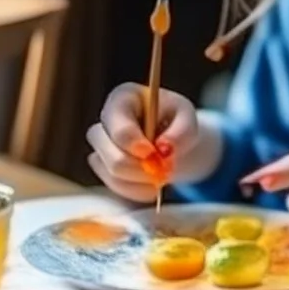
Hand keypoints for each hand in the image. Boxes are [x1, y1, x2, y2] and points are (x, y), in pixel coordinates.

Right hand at [87, 83, 199, 203]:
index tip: (155, 154)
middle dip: (137, 168)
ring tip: (162, 176)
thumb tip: (165, 149)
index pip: (119, 126)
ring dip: (140, 181)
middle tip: (162, 171)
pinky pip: (115, 185)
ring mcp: (101, 145)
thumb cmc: (175, 119)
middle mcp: (106, 121)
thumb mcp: (187, 116)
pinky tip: (153, 185)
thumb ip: (182, 130)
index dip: (135, 145)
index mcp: (123, 99)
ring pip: (110, 172)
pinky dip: (136, 190)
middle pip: (107, 152)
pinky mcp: (104, 166)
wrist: (170, 137)